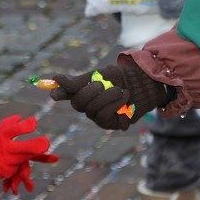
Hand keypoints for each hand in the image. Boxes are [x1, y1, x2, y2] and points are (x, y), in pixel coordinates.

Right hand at [0, 116, 58, 191]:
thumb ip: (10, 124)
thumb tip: (21, 117)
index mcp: (1, 135)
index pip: (16, 129)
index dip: (27, 126)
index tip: (33, 122)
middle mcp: (3, 149)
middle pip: (27, 148)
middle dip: (39, 146)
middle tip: (46, 143)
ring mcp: (4, 162)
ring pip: (25, 159)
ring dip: (29, 155)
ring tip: (33, 151)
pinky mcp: (4, 173)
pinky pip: (17, 168)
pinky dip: (18, 164)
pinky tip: (11, 161)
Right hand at [50, 60, 171, 130]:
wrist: (145, 82)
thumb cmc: (121, 78)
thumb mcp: (99, 75)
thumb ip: (78, 81)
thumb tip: (55, 80)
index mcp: (83, 92)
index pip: (66, 94)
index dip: (59, 93)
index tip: (54, 93)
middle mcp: (89, 107)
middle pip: (78, 104)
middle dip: (90, 92)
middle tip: (102, 84)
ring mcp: (99, 117)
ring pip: (93, 111)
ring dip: (107, 97)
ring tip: (119, 90)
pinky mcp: (112, 124)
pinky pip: (106, 117)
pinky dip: (115, 105)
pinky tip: (125, 98)